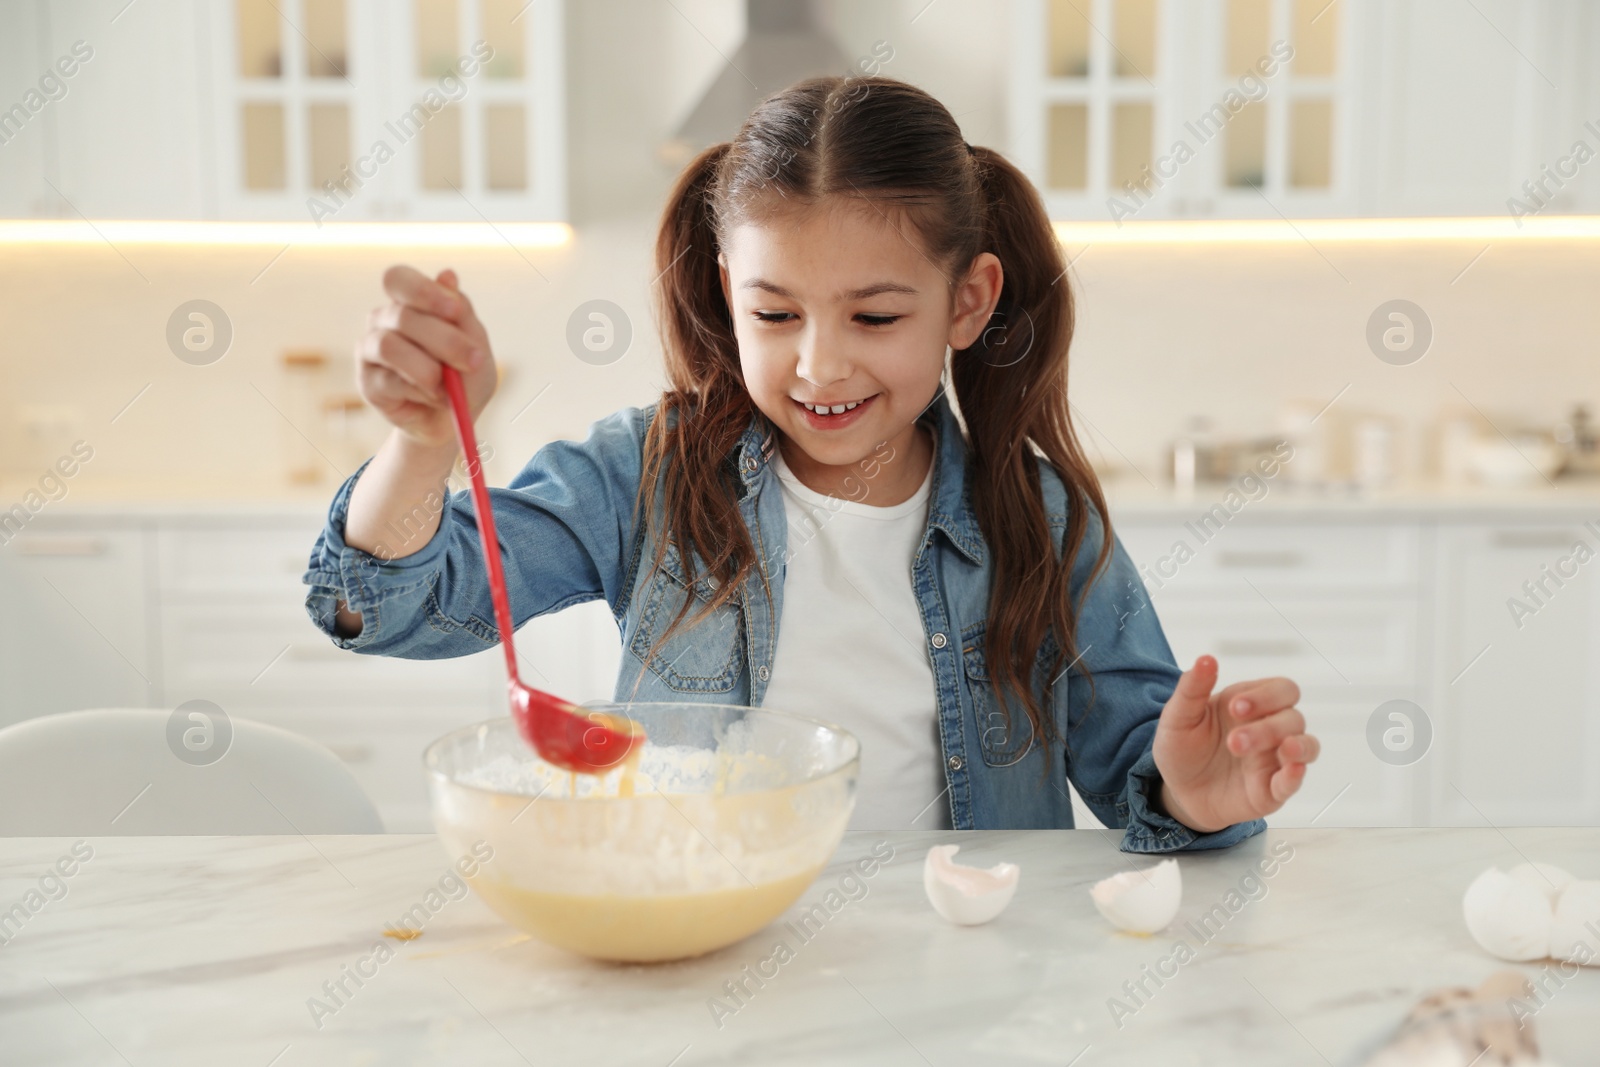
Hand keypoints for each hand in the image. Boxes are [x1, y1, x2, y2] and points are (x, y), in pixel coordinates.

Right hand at [356, 266, 497, 447]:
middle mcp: (383, 320)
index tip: (455, 311)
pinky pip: (391, 381)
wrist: (454, 420)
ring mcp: (370, 350)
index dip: (423, 290)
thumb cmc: (465, 376)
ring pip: (390, 346)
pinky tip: (435, 398)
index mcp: (408, 302)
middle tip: (474, 361)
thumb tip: (448, 275)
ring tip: (450, 387)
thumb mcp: (475, 344)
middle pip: (401, 315)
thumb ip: (461, 313)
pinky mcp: (367, 382)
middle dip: (445, 340)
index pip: (397, 279)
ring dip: (428, 369)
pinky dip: (422, 392)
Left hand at [1150, 656, 1318, 833]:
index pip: (1281, 689)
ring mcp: (1273, 760)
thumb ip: (1192, 689)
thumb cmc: (1182, 748)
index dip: (1265, 696)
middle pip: (1293, 718)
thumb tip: (1206, 659)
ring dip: (1297, 746)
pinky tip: (1291, 770)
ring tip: (1284, 750)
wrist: (1176, 790)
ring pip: (1306, 746)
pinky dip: (1295, 776)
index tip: (1235, 707)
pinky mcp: (1271, 790)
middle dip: (1268, 727)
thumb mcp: (1178, 717)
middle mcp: (1269, 729)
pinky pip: (1293, 782)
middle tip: (1234, 742)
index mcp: (1250, 705)